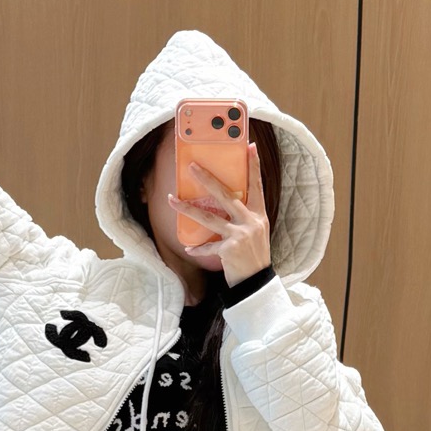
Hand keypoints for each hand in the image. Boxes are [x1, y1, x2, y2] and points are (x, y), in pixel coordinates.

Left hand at [170, 142, 271, 286]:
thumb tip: (226, 199)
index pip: (256, 185)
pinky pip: (209, 246)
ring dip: (187, 208)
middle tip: (191, 166)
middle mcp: (251, 222)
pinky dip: (198, 248)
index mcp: (259, 215)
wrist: (257, 284)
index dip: (253, 166)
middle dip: (207, 178)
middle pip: (225, 195)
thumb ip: (243, 216)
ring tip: (171, 200)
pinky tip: (189, 248)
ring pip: (209, 218)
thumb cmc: (252, 256)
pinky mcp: (230, 250)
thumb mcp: (255, 232)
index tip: (249, 146)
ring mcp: (240, 235)